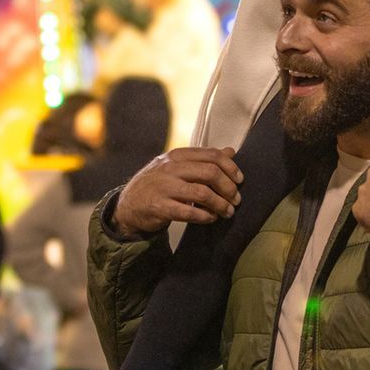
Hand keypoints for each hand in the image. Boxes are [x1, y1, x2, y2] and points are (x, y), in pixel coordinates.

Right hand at [111, 147, 242, 237]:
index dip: (231, 168)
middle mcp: (171, 168)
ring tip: (228, 212)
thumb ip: (203, 159)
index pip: (212, 156)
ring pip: (202, 193)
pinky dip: (204, 216)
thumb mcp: (178, 166)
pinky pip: (188, 212)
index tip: (240, 180)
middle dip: (228, 188)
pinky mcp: (159, 206)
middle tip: (236, 200)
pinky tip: (211, 218)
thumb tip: (230, 151)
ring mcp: (164, 187)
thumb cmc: (159, 184)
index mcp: (178, 155)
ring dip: (220, 204)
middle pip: (210, 173)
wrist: (128, 205)